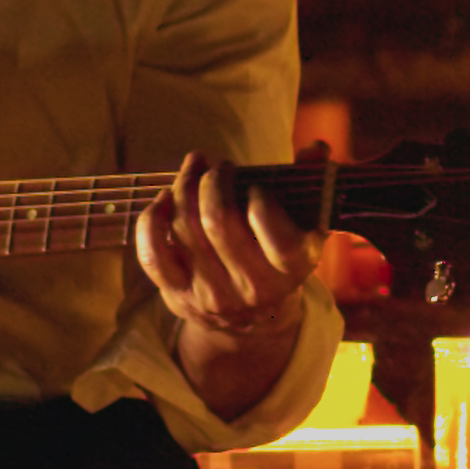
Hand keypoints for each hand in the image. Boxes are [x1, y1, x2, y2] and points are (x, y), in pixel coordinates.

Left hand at [134, 152, 315, 350]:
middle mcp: (252, 287)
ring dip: (184, 186)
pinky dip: (153, 220)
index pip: (271, 229)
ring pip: (184, 229)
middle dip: (214, 181)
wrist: (255, 321)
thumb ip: (312, 184)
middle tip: (221, 168)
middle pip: (217, 221)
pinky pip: (152, 255)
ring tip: (195, 167)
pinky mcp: (178, 296)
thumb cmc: (280, 259)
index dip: (259, 197)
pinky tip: (165, 197)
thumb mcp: (306, 228)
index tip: (256, 185)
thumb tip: (316, 147)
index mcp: (291, 269)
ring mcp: (211, 294)